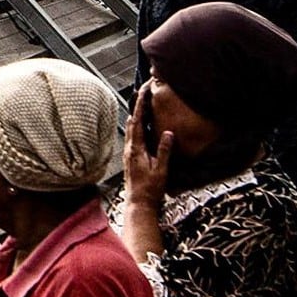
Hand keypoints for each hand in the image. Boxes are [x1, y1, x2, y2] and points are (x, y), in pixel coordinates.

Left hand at [123, 95, 174, 214]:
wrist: (139, 204)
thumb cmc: (150, 189)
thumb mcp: (161, 170)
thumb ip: (164, 151)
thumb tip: (168, 133)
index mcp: (136, 149)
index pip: (137, 122)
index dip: (141, 106)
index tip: (144, 93)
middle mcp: (129, 149)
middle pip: (132, 123)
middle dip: (137, 107)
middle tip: (143, 94)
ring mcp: (128, 154)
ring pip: (131, 130)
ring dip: (136, 117)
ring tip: (142, 105)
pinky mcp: (130, 158)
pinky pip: (132, 137)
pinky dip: (136, 127)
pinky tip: (141, 127)